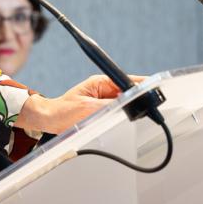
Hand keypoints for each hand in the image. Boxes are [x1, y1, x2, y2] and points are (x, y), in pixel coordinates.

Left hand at [17, 74, 139, 133]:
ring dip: (129, 110)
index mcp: (101, 82)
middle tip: (149, 110)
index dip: (142, 86)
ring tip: (136, 116)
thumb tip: (127, 104)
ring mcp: (104, 99)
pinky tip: (124, 122)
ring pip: (124, 103)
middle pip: (129, 92)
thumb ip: (108, 106)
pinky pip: (117, 111)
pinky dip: (122, 116)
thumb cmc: (63, 111)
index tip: (154, 91)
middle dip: (138, 100)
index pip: (127, 81)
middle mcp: (104, 88)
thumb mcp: (87, 109)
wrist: (48, 119)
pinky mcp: (102, 109)